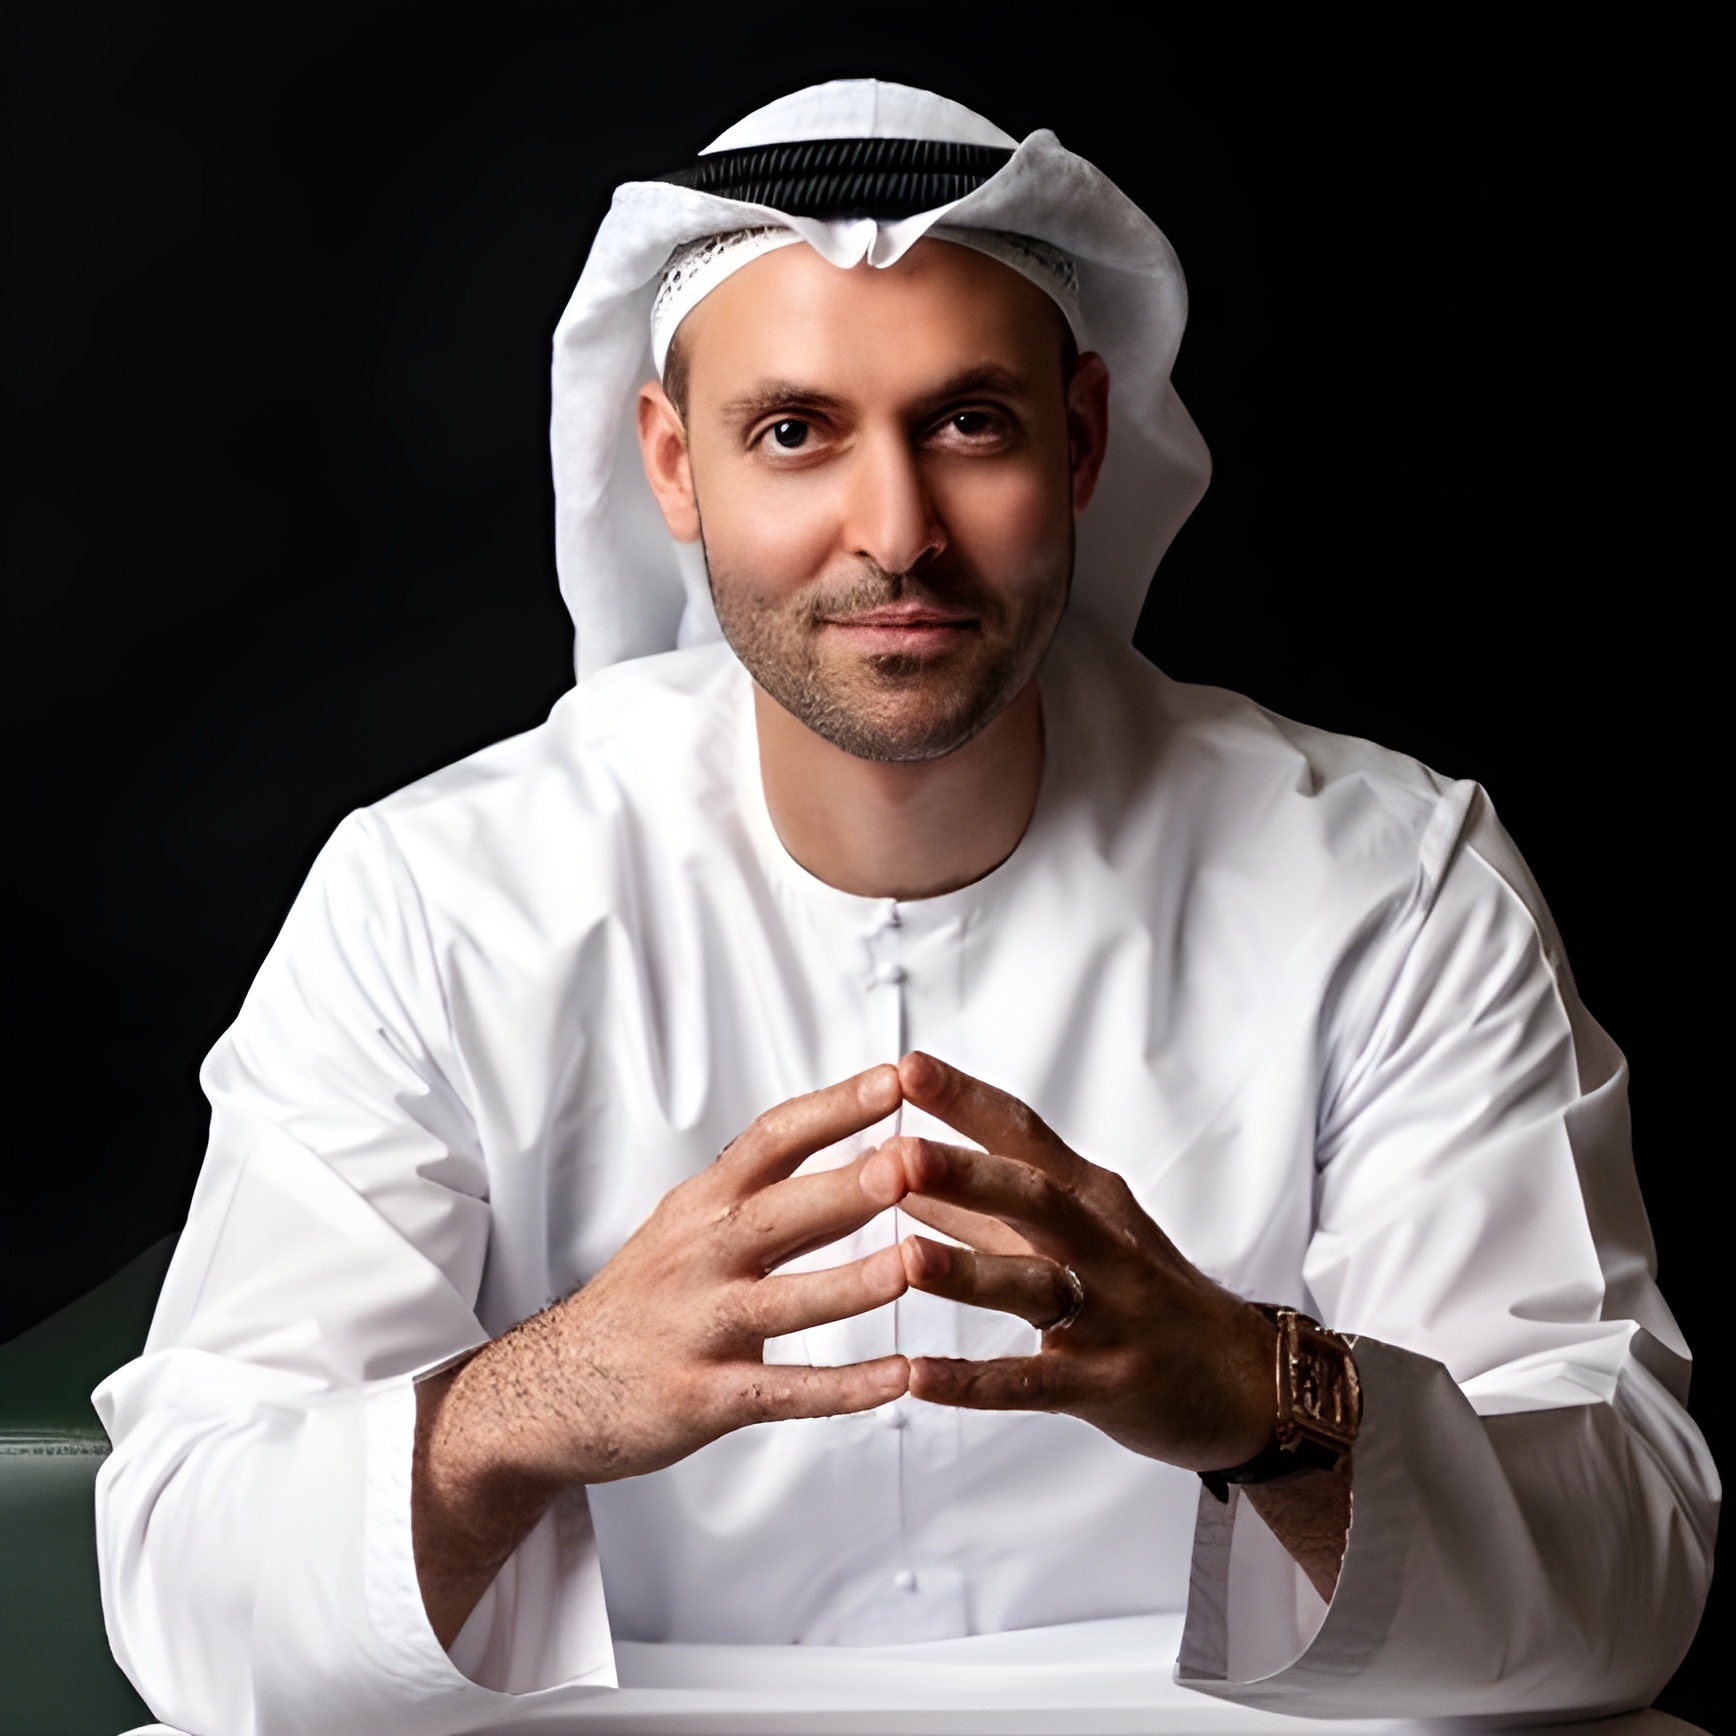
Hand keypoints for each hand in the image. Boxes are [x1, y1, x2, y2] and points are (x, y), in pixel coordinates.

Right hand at [414, 1066, 913, 1640]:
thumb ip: (764, 1186)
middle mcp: (700, 1256)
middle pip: (779, 1212)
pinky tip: (899, 1378)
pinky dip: (843, 1388)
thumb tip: (850, 1128)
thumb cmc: (646, 1296)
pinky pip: (784, 1392)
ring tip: (915, 1264)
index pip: (771, 1139)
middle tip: (911, 1161)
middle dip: (846, 1186)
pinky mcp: (704, 1397)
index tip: (896, 1077)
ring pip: (785, 1302)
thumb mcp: (688, 1222)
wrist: (554, 1387)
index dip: (833, 1107)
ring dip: (853, 1284)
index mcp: (704, 1204)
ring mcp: (700, 1327)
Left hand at [886, 1052, 1276, 1473]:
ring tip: (905, 1259)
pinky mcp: (1107, 1382)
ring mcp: (1111, 1312)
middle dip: (964, 1174)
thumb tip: (897, 1170)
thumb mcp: (1072, 1235)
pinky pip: (1034, 1382)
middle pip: (1033, 1197)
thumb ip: (983, 1211)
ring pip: (1036, 1285)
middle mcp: (1103, 1242)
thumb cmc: (1144, 1293)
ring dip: (969, 1273)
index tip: (905, 1068)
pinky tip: (918, 1377)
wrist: (1245, 1380)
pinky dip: (976, 1381)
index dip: (966, 1100)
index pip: (1024, 1134)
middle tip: (897, 1154)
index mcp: (1089, 1195)